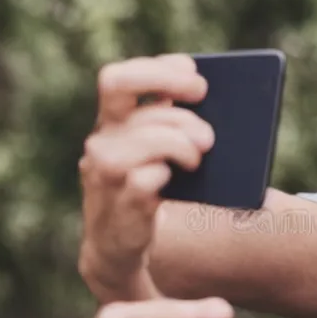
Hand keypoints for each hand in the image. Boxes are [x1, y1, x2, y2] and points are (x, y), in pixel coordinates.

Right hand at [79, 55, 213, 302]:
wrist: (118, 246)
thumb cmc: (147, 190)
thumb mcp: (154, 152)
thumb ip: (169, 126)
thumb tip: (214, 107)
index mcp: (110, 123)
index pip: (117, 79)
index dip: (158, 72)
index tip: (196, 79)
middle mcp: (101, 143)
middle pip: (133, 106)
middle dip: (179, 110)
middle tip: (208, 130)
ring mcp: (106, 175)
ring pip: (142, 140)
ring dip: (178, 144)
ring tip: (197, 158)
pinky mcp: (120, 206)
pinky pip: (145, 180)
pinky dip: (165, 175)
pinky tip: (175, 179)